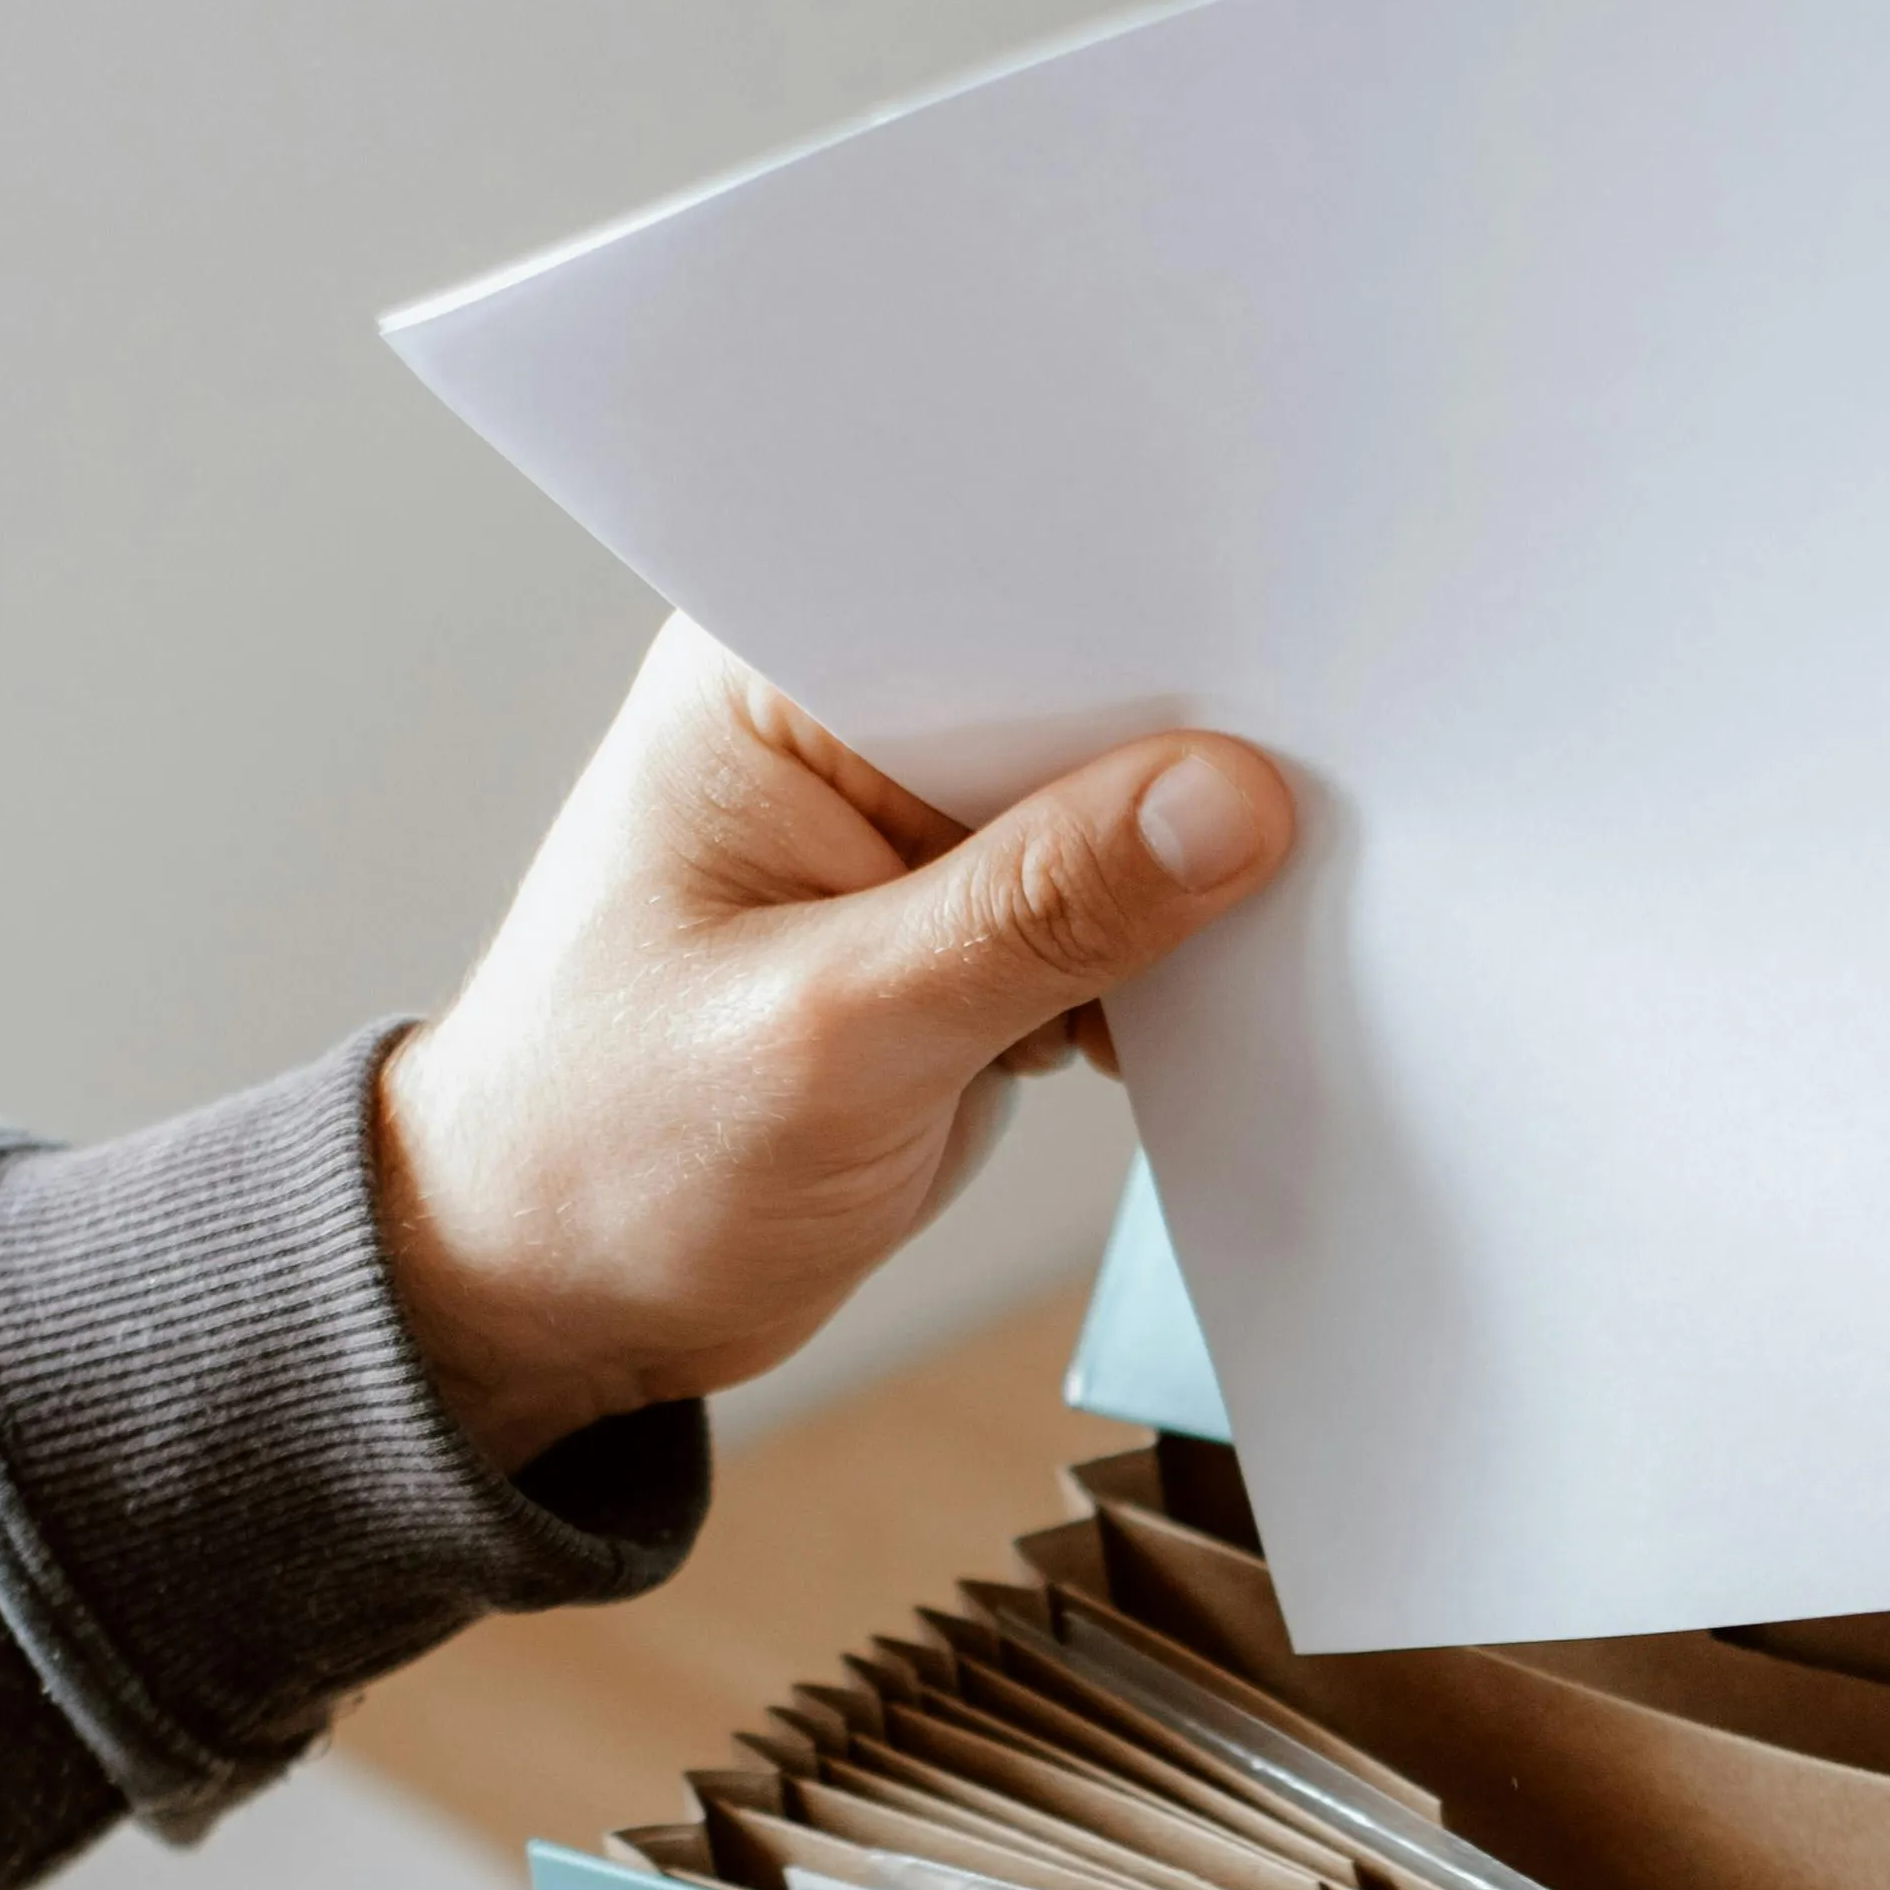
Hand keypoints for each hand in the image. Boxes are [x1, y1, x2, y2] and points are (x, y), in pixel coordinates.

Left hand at [371, 620, 1294, 1469]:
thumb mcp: (838, 1038)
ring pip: (1108, 807)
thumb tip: (1228, 804)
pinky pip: (1103, 910)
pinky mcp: (960, 931)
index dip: (1148, 627)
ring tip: (1285, 913)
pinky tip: (1210, 1000)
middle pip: (1075, 691)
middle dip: (1192, 752)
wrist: (557, 1295)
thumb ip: (1034, 917)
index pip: (999, 594)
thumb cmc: (615, 1155)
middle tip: (1332, 798)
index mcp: (772, 677)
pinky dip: (1162, 958)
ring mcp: (909, 832)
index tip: (1286, 682)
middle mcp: (845, 725)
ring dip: (1189, 871)